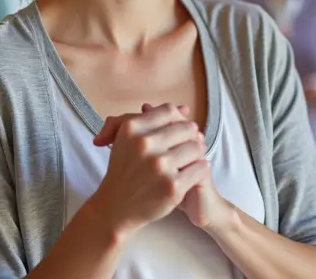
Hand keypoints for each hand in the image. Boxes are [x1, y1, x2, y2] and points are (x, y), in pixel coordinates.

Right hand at [87, 103, 209, 236]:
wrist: (115, 207)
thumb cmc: (123, 170)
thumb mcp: (125, 138)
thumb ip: (151, 118)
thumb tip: (185, 109)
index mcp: (132, 128)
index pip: (169, 111)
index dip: (178, 119)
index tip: (177, 132)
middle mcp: (145, 144)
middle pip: (186, 128)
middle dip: (189, 137)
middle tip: (185, 148)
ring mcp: (160, 165)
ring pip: (196, 147)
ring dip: (196, 154)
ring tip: (189, 160)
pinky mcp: (172, 186)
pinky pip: (200, 168)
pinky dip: (199, 170)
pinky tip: (192, 173)